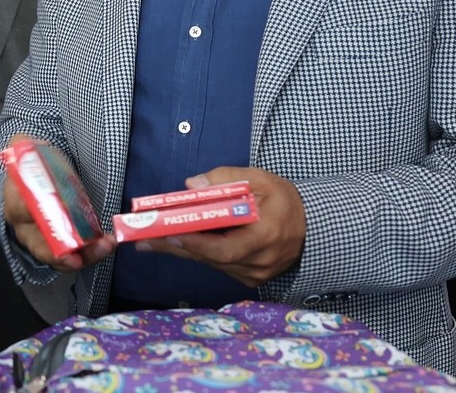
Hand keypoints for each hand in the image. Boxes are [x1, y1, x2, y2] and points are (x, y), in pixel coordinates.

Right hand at [2, 136, 116, 272]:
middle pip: (42, 248)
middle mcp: (28, 229)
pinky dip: (93, 253)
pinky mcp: (67, 244)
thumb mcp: (25, 149)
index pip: (21, 210)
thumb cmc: (35, 167)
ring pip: (62, 257)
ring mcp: (49, 241)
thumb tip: (28, 141)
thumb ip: (23, 143)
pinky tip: (108, 243)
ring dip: (86, 255)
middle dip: (63, 254)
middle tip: (81, 253)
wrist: (43, 178)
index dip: (34, 215)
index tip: (54, 212)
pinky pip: (77, 255)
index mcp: (15, 204)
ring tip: (106, 245)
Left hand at [136, 166, 305, 287]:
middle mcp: (260, 261)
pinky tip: (174, 244)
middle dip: (175, 247)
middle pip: (211, 258)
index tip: (170, 233)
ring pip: (211, 262)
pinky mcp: (250, 277)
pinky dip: (197, 253)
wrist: (311, 226)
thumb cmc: (283, 199)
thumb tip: (192, 186)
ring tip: (149, 241)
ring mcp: (255, 274)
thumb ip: (226, 179)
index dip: (196, 242)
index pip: (226, 247)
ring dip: (181, 251)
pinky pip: (218, 265)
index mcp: (266, 236)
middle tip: (144, 240)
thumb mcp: (260, 179)